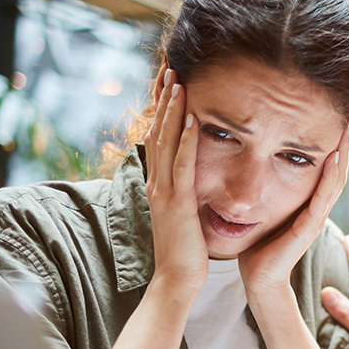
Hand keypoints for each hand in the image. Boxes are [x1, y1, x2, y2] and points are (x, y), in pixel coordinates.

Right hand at [144, 68, 206, 296]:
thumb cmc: (185, 252)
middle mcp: (157, 183)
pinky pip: (183, 166)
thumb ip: (182, 193)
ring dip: (172, 110)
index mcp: (159, 185)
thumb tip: (188, 178)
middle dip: (163, 98)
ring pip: (167, 142)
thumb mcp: (182, 215)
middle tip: (169, 67)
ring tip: (178, 81)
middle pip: (157, 131)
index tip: (168, 81)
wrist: (177, 282)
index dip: (162, 108)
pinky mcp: (178, 203)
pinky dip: (186, 141)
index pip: (159, 137)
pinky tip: (192, 119)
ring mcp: (165, 192)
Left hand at [238, 118, 348, 295]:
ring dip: (344, 153)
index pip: (328, 168)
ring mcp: (316, 218)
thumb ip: (267, 190)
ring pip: (336, 179)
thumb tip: (255, 162)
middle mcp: (317, 208)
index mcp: (309, 203)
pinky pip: (323, 197)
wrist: (259, 280)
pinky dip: (330, 176)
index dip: (335, 143)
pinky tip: (334, 156)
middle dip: (346, 142)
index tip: (339, 116)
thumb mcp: (264, 209)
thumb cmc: (258, 247)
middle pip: (339, 169)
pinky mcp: (309, 228)